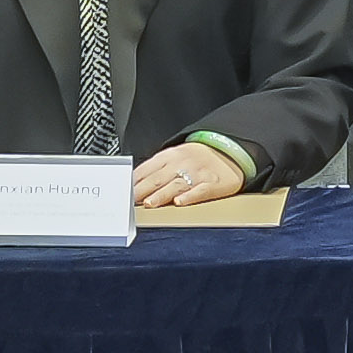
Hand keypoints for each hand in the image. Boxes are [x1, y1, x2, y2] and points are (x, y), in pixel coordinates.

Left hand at [130, 138, 247, 209]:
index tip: (122, 193)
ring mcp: (197, 173)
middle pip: (158, 178)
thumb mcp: (174, 156)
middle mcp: (182, 163)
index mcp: (169, 155)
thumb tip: (133, 184)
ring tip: (150, 203)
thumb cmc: (197, 157)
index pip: (147, 169)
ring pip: (176, 185)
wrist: (229, 149)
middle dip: (142, 190)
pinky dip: (190, 196)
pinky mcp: (213, 184)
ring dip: (161, 195)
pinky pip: (200, 191)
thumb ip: (156, 169)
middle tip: (130, 202)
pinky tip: (180, 202)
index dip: (134, 182)